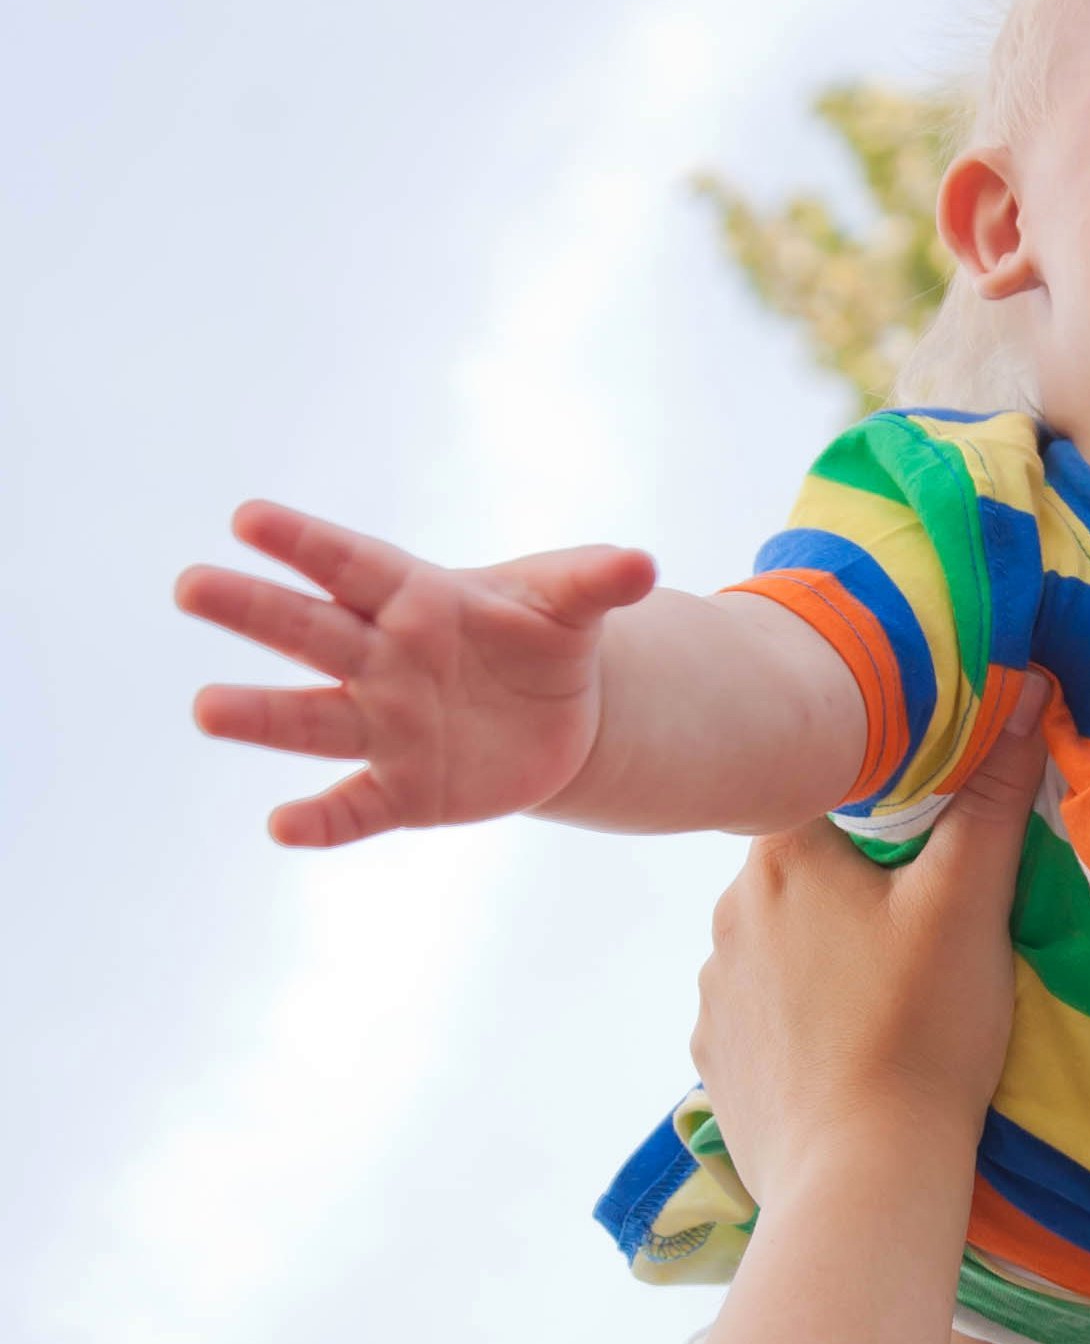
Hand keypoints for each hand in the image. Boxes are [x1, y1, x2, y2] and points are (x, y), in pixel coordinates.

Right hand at [175, 500, 656, 845]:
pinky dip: (321, 819)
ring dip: (261, 715)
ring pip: (313, 720)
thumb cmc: (543, 638)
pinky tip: (284, 826)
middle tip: (192, 586)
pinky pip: (354, 806)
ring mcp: (386, 726)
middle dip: (253, 610)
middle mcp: (383, 660)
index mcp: (416, 598)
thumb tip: (643, 566)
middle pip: (310, 632)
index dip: (303, 543)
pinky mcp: (404, 790)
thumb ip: (598, 582)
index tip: (248, 517)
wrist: (558, 717)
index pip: (353, 565)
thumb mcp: (572, 602)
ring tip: (207, 707)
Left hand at [689, 673, 1051, 1208]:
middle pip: (799, 862)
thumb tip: (1026, 691)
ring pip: (777, 936)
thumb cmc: (919, 1028)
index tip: (926, 822)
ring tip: (888, 984)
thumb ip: (993, 796)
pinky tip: (848, 1039)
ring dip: (822, 945)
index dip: (877, 795)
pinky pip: (760, 1008)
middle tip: (922, 908)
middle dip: (853, 876)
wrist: (860, 1177)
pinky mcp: (718, 1059)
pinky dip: (799, 1012)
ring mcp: (714, 991)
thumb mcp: (971, 902)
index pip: (820, 786)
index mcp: (782, 857)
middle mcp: (728, 914)